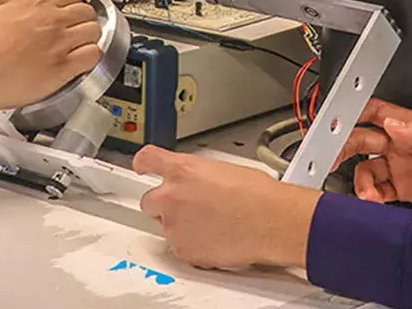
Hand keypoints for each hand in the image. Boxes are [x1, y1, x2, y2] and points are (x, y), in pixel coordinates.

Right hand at [0, 0, 101, 109]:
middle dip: (84, 20)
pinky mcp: (63, 66)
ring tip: (82, 45)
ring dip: (90, 38)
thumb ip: (24, 7)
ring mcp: (59, 43)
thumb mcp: (0, 12)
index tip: (73, 13)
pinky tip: (82, 61)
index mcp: (36, 5)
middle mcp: (51, 20)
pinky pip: (93, 55)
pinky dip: (91, 57)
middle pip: (86, 11)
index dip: (73, 5)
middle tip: (79, 30)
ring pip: (94, 31)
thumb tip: (35, 7)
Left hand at [134, 146, 319, 270]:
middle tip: (188, 206)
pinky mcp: (184, 251)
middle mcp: (171, 197)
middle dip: (164, 204)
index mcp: (182, 170)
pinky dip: (193, 245)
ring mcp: (174, 226)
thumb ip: (199, 175)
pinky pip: (180, 248)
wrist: (271, 221)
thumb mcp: (224, 169)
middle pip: (149, 201)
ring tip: (212, 224)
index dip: (142, 163)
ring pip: (165, 226)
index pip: (147, 160)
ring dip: (181, 225)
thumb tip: (199, 182)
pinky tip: (215, 239)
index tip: (140, 166)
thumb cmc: (257, 195)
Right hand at [334, 98, 411, 214]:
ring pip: (367, 169)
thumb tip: (392, 122)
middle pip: (362, 140)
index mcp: (411, 126)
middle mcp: (402, 144)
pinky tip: (375, 202)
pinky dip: (372, 197)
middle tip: (331, 159)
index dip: (351, 113)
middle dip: (343, 148)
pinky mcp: (408, 189)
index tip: (331, 121)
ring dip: (360, 180)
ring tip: (367, 193)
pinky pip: (380, 191)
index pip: (374, 112)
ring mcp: (403, 167)